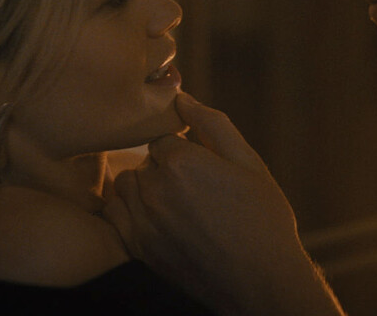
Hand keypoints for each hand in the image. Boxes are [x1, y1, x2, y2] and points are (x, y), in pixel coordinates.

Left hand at [103, 93, 343, 315]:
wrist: (262, 280)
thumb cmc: (262, 217)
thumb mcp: (247, 162)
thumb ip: (213, 124)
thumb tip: (182, 97)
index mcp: (182, 161)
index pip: (162, 138)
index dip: (183, 150)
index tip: (202, 167)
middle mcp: (155, 188)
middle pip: (145, 160)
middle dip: (165, 167)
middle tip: (195, 188)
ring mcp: (143, 220)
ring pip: (127, 184)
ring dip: (145, 186)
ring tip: (176, 203)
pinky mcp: (138, 247)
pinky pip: (114, 213)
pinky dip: (127, 209)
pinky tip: (154, 217)